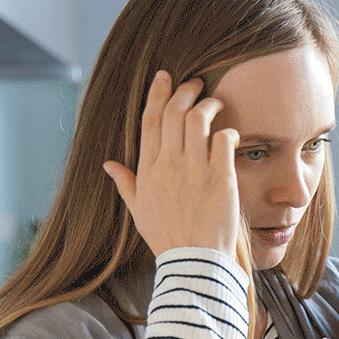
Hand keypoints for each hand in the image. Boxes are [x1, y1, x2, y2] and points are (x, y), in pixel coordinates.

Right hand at [102, 72, 242, 257]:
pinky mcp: (220, 178)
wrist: (194, 261)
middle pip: (174, 113)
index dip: (158, 93)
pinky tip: (230, 132)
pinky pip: (224, 140)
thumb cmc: (168, 238)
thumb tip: (108, 164)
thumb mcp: (139, 211)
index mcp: (148, 171)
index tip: (165, 76)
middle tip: (196, 84)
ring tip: (216, 103)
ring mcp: (195, 170)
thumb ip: (126, 184)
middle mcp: (169, 166)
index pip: (150, 121)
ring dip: (208, 105)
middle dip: (185, 91)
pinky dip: (228, 130)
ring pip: (198, 120)